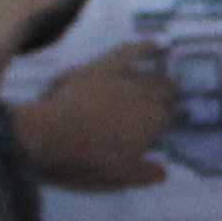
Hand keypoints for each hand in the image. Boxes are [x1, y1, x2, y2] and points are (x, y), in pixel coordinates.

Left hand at [17, 44, 176, 188]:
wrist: (49, 136)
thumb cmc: (88, 161)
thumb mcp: (121, 177)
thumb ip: (146, 174)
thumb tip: (164, 172)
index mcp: (154, 123)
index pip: (171, 118)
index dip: (171, 121)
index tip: (170, 126)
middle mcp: (146, 97)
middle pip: (166, 93)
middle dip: (170, 98)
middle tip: (171, 102)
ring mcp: (125, 79)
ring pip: (152, 75)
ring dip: (162, 78)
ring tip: (169, 78)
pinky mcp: (103, 67)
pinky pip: (128, 52)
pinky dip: (143, 46)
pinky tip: (155, 43)